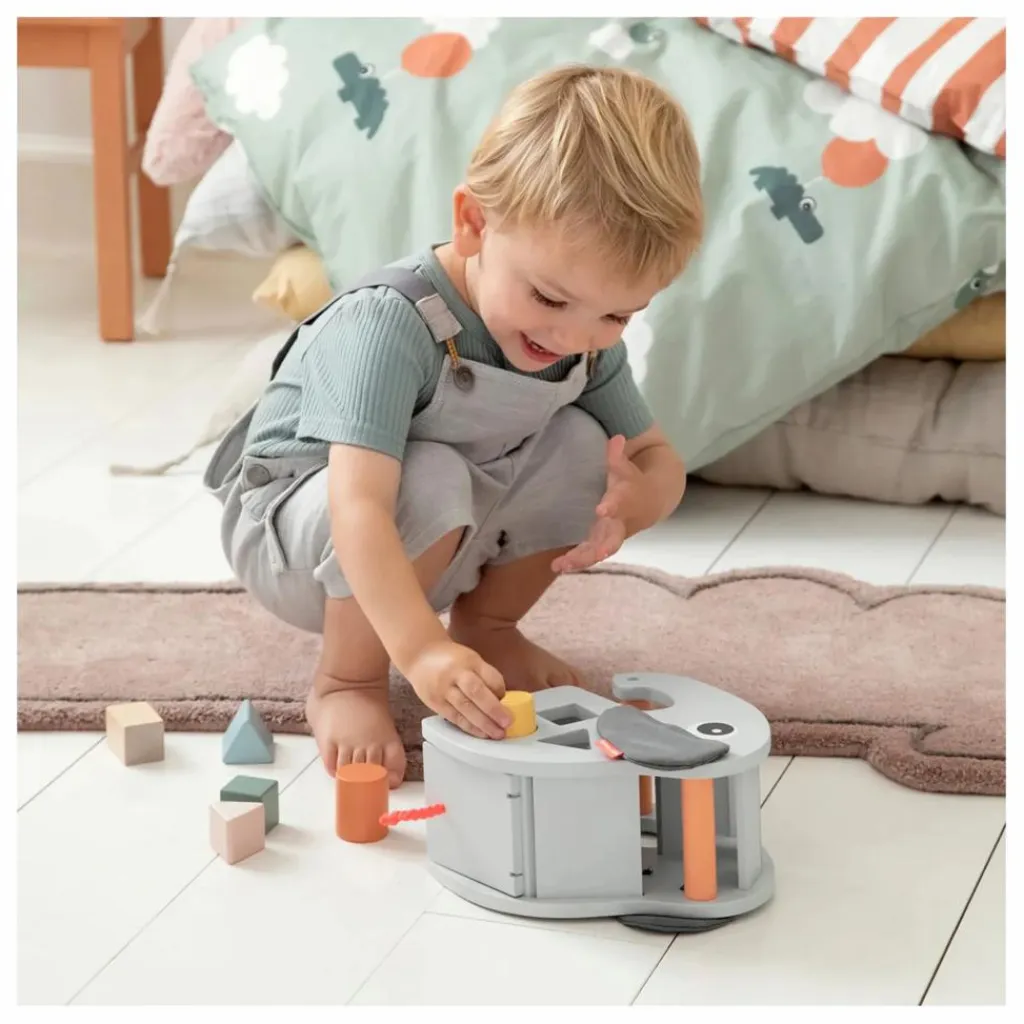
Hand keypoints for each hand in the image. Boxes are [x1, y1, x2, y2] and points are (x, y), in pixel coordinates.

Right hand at [406, 640, 510, 738]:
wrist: (419, 656)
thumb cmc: (450, 659)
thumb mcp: (470, 658)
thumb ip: (484, 676)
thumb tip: (501, 699)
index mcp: (469, 660)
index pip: (489, 676)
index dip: (500, 690)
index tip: (509, 701)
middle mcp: (455, 673)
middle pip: (476, 692)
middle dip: (494, 709)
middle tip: (507, 722)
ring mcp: (443, 689)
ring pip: (465, 708)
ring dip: (483, 723)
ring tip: (497, 733)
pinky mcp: (435, 702)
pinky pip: (454, 717)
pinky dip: (469, 727)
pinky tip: (481, 733)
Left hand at [551, 435, 643, 572]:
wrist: (648, 503)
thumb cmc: (631, 482)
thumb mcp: (626, 467)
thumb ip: (617, 456)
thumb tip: (617, 437)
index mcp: (626, 499)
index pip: (621, 502)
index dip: (613, 504)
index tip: (602, 508)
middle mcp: (619, 522)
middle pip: (613, 537)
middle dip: (604, 545)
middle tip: (597, 552)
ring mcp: (609, 536)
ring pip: (598, 551)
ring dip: (582, 559)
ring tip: (562, 565)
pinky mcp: (599, 544)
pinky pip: (587, 555)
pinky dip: (574, 562)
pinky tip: (556, 566)